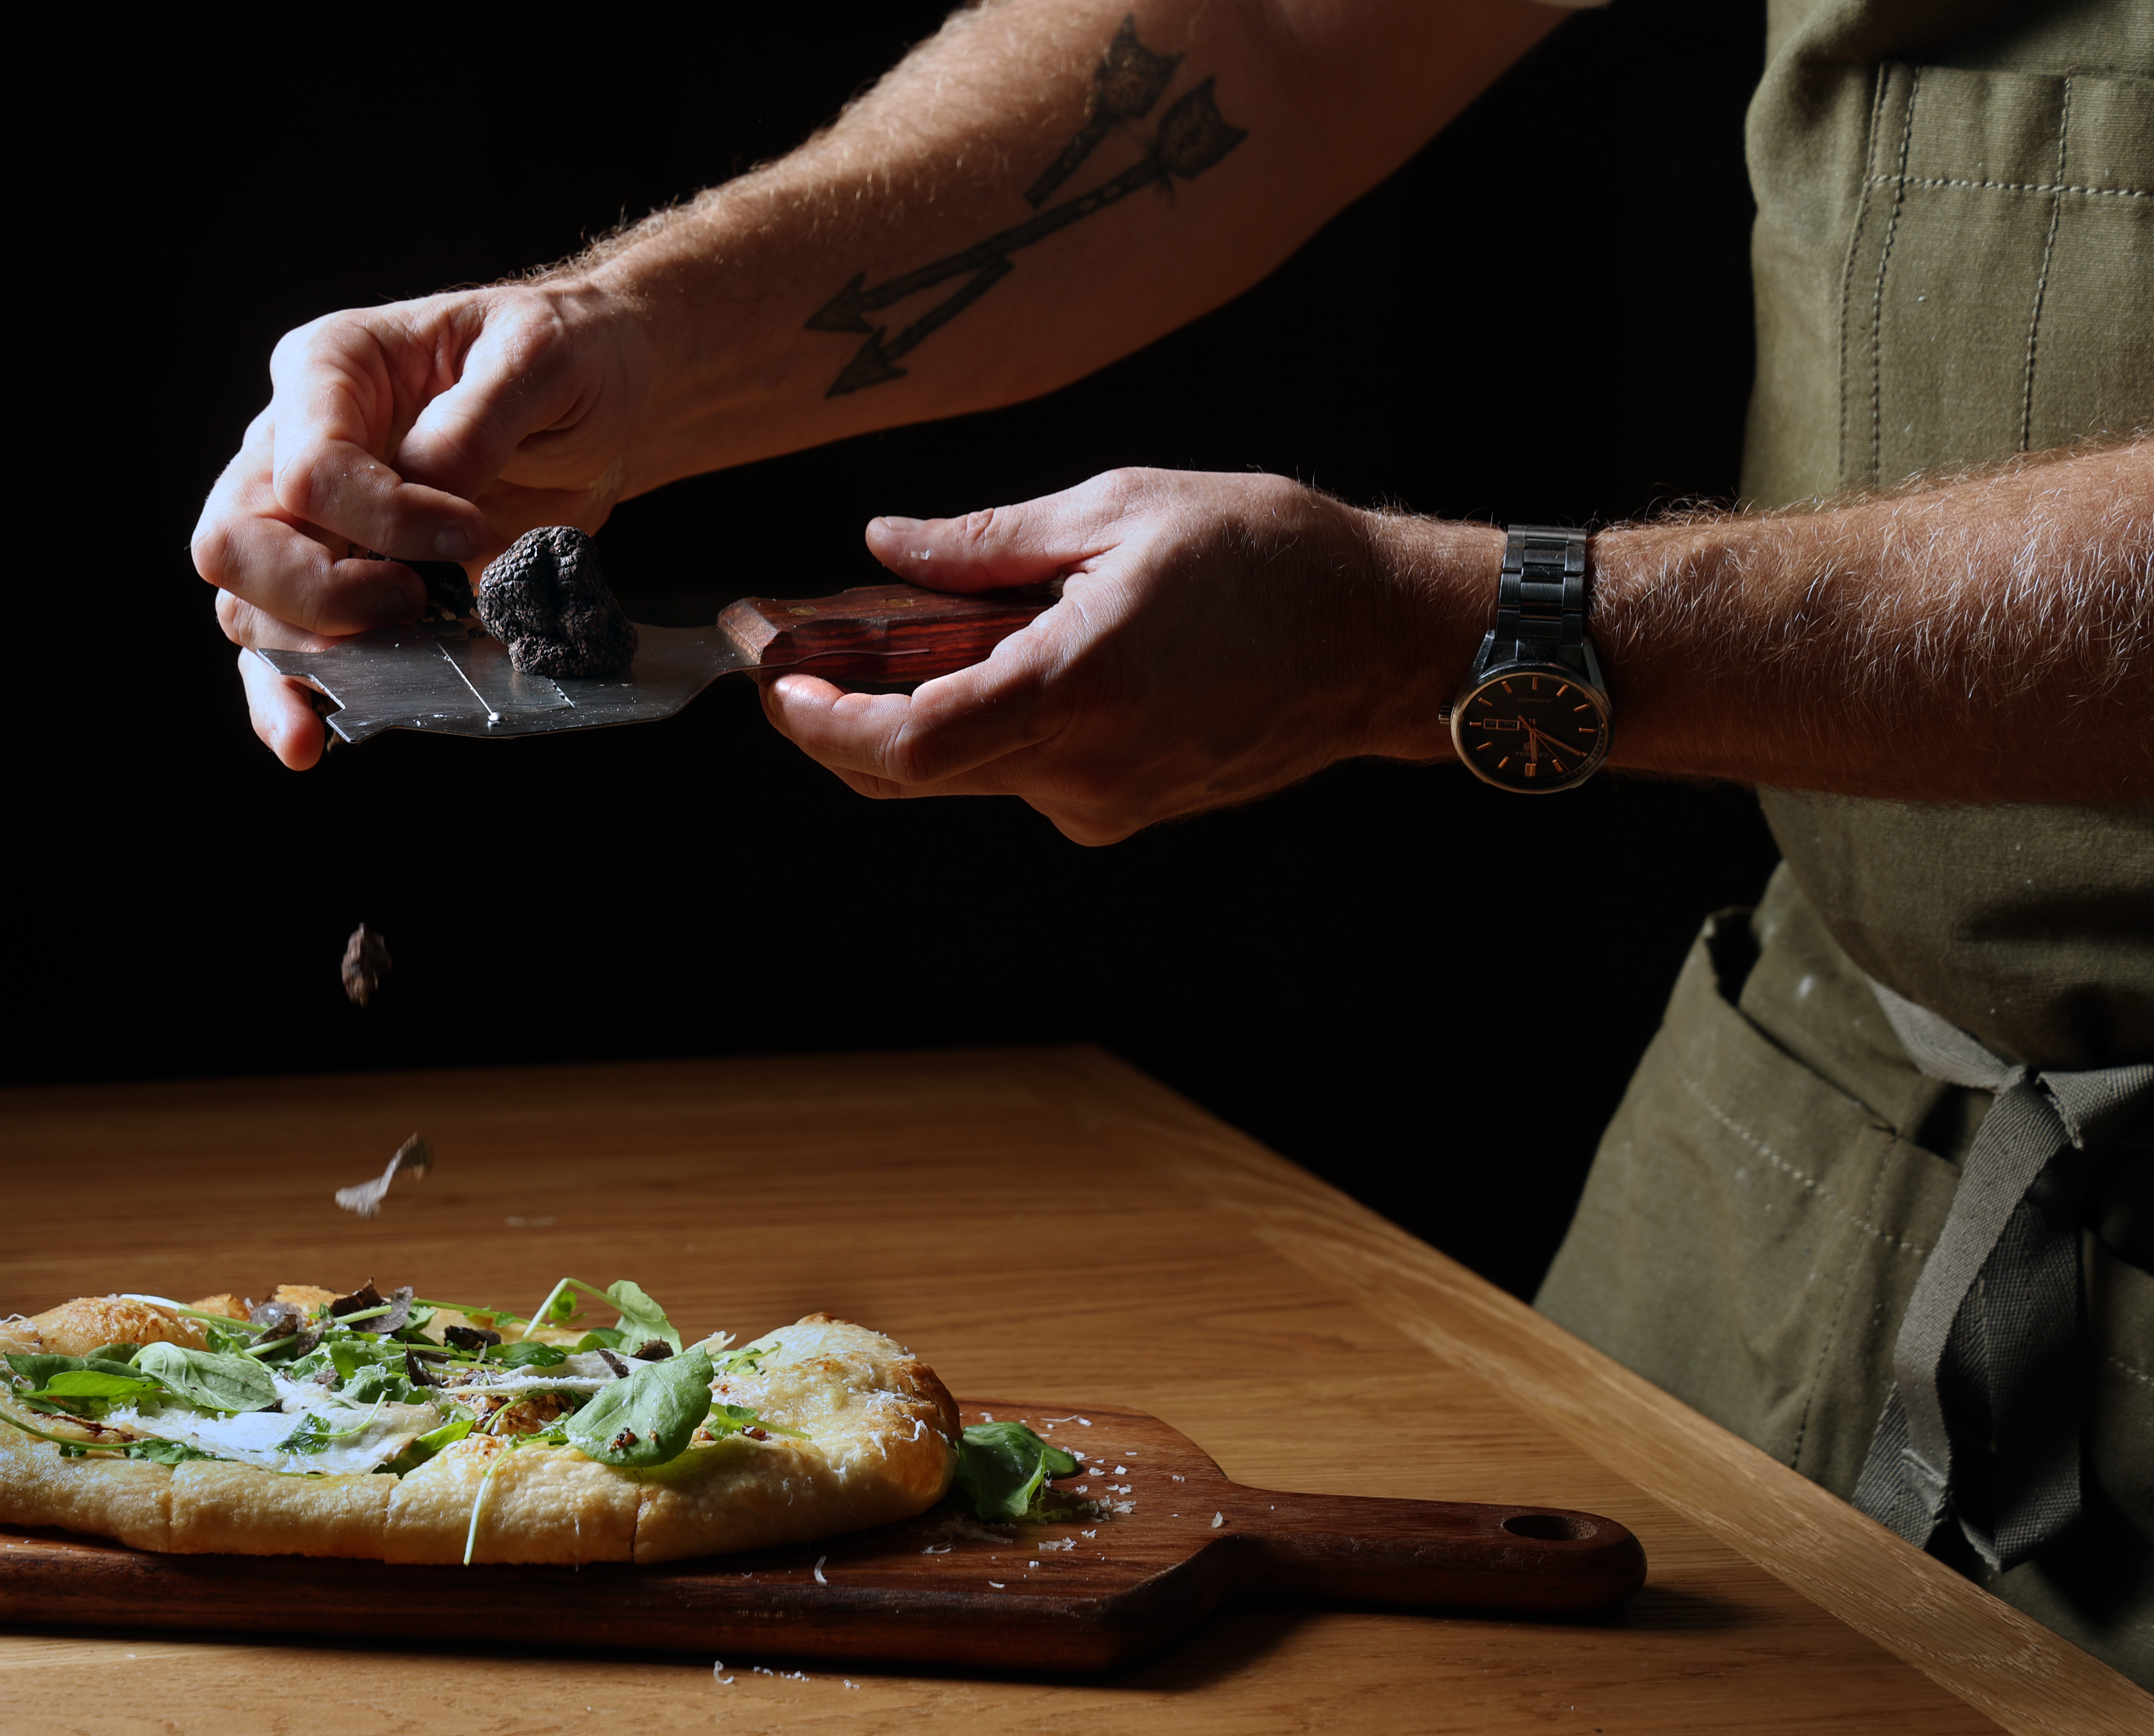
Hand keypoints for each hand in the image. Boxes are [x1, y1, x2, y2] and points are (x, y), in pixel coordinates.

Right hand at [192, 282, 652, 767]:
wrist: (600, 395)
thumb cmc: (565, 356)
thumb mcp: (539, 354)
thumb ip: (478, 417)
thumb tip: (430, 490)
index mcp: (329, 370)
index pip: (307, 469)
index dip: (384, 519)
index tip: (472, 531)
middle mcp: (292, 444)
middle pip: (237, 542)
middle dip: (319, 595)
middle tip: (414, 602)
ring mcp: (310, 521)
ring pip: (247, 607)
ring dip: (305, 660)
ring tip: (384, 683)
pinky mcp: (346, 582)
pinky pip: (284, 649)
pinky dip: (292, 698)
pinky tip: (311, 742)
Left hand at [762, 468, 1467, 844]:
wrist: (1382, 636)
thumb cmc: (1267, 557)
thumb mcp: (1116, 511)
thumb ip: (987, 543)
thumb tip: (885, 544)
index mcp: (1076, 688)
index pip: (904, 744)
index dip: (817, 719)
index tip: (772, 673)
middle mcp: (1083, 768)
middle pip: (909, 772)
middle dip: (833, 710)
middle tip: (790, 638)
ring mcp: (1104, 800)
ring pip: (961, 772)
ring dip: (903, 711)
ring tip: (876, 628)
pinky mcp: (1123, 806)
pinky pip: (1019, 769)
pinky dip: (975, 719)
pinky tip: (976, 654)